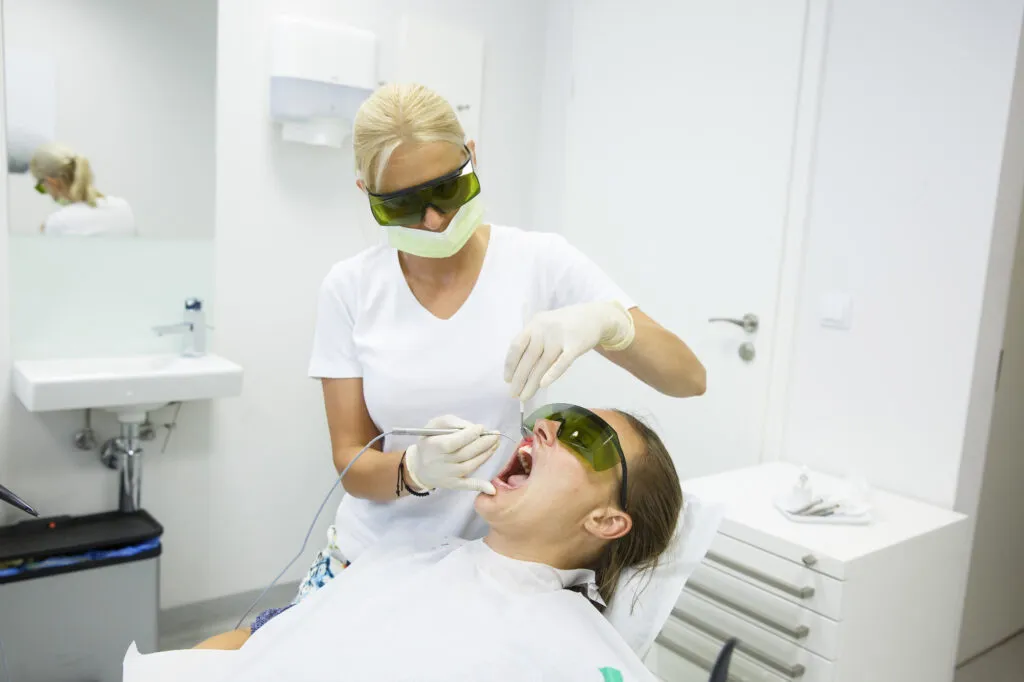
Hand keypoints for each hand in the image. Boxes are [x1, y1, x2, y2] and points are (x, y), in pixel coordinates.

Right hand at [404, 415, 500, 494]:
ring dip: (485, 455)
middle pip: (465, 453)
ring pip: (470, 466)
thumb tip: (472, 428)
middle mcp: (440, 462)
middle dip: (483, 443)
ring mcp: (447, 475)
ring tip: (495, 444)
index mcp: (434, 446)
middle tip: (495, 435)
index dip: (470, 435)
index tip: (482, 427)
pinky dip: (479, 486)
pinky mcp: (453, 484)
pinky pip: (467, 486)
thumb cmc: (430, 441)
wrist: (420, 466)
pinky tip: (492, 489)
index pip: (454, 442)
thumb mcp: (435, 426)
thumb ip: (452, 423)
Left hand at [504, 301, 634, 400]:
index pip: (516, 346)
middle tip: (514, 395)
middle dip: (519, 379)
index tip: (507, 380)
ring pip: (543, 364)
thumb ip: (532, 340)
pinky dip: (552, 373)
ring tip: (525, 397)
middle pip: (528, 358)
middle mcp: (544, 329)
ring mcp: (560, 337)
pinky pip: (562, 362)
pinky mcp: (575, 345)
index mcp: (534, 324)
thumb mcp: (545, 325)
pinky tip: (543, 385)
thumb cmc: (565, 324)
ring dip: (532, 383)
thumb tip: (518, 368)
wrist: (594, 316)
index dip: (510, 364)